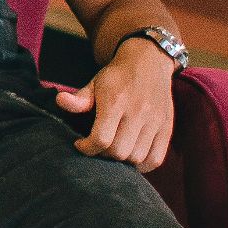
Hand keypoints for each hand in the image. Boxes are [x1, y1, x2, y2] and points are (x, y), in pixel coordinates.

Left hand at [55, 40, 177, 171]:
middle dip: (102, 155)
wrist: (149, 62)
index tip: (80, 144)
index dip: (87, 148)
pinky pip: (156, 158)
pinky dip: (142, 165)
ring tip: (112, 150)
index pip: (101, 138)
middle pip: (119, 151)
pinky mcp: (167, 128)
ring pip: (137, 158)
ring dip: (121, 161)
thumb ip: (79, 98)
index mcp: (116, 102)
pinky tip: (130, 157)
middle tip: (97, 147)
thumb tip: (60, 101)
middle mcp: (138, 113)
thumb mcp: (94, 83)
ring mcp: (155, 122)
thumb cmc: (117, 76)